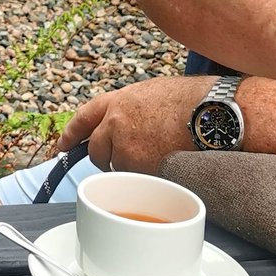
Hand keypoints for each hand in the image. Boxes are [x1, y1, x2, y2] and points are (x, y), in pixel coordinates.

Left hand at [55, 77, 214, 174]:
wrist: (213, 113)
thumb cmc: (193, 101)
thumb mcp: (152, 94)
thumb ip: (132, 109)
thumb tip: (129, 124)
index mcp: (117, 101)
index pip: (84, 118)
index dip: (71, 134)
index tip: (62, 146)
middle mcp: (115, 123)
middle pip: (97, 150)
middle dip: (106, 159)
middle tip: (125, 162)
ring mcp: (127, 147)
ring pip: (119, 168)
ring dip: (131, 170)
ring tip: (158, 159)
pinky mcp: (142, 168)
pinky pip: (138, 181)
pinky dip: (148, 180)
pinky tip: (166, 168)